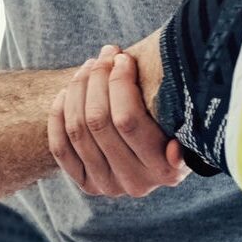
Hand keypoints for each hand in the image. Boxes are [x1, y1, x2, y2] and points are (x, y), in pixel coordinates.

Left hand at [47, 44, 188, 197]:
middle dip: (97, 78)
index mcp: (166, 170)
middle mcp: (136, 184)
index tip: (122, 57)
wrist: (154, 151)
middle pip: (97, 121)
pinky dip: (58, 115)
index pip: (128, 119)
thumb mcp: (183, 119)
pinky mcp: (86, 183)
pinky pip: (60, 147)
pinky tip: (66, 93)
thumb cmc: (171, 121)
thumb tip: (174, 152)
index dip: (119, 82)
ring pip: (77, 129)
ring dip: (77, 90)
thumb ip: (179, 118)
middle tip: (103, 55)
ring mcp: (108, 186)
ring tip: (89, 66)